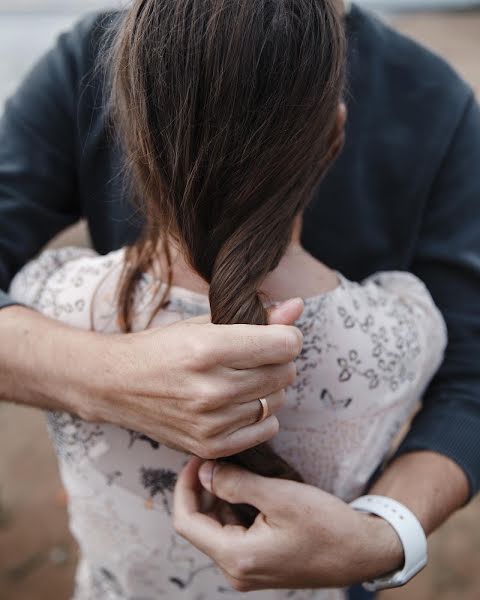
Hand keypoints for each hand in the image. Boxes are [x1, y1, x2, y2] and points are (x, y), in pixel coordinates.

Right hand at [1, 299, 302, 459]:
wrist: (115, 385)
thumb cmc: (160, 348)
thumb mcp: (203, 323)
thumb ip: (254, 316)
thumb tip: (297, 307)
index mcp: (208, 349)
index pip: (284, 345)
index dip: (287, 336)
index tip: (277, 335)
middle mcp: (211, 389)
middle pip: (284, 373)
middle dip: (278, 360)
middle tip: (256, 356)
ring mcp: (210, 422)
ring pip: (277, 400)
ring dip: (269, 387)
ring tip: (243, 378)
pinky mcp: (210, 446)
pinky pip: (266, 429)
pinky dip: (263, 415)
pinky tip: (241, 403)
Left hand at [173, 458, 403, 590]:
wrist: (362, 552)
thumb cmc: (326, 525)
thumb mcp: (279, 496)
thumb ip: (235, 483)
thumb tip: (203, 471)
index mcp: (236, 558)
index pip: (187, 521)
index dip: (185, 486)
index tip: (197, 459)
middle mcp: (236, 570)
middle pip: (199, 525)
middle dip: (202, 489)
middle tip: (216, 457)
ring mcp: (247, 570)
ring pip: (215, 528)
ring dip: (218, 498)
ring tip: (234, 469)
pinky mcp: (259, 564)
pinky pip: (233, 535)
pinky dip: (233, 509)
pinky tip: (248, 488)